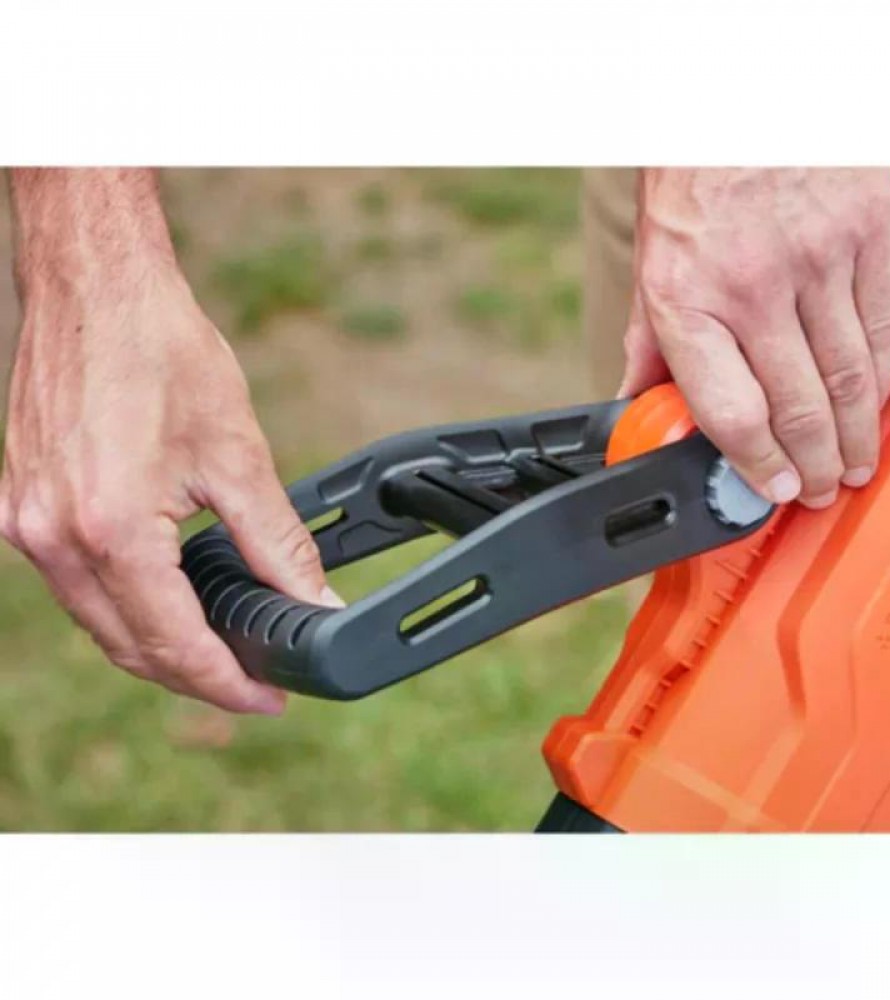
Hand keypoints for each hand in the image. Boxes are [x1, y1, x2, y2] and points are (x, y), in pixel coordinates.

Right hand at [0, 169, 338, 713]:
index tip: (267, 698)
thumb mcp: (238, 455)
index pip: (173, 643)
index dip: (225, 682)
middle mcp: (54, 539)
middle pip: (129, 647)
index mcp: (109, 531)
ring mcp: (27, 525)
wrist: (97, 288)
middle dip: (194, 674)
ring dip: (158, 646)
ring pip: (99, 623)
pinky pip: (79, 586)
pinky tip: (170, 601)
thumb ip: (276, 542)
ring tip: (221, 648)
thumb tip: (311, 599)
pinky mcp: (23, 507)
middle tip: (253, 680)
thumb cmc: (159, 352)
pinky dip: (126, 607)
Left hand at [620, 168, 889, 507]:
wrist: (742, 100)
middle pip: (797, 407)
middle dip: (812, 465)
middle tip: (818, 489)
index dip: (758, 466)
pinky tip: (871, 408)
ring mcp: (815, 261)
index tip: (773, 489)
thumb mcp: (651, 268)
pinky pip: (881, 329)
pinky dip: (880, 380)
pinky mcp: (864, 236)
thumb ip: (649, 345)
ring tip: (850, 465)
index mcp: (687, 302)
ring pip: (847, 378)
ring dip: (853, 436)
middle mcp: (751, 287)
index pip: (731, 412)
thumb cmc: (692, 185)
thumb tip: (635, 404)